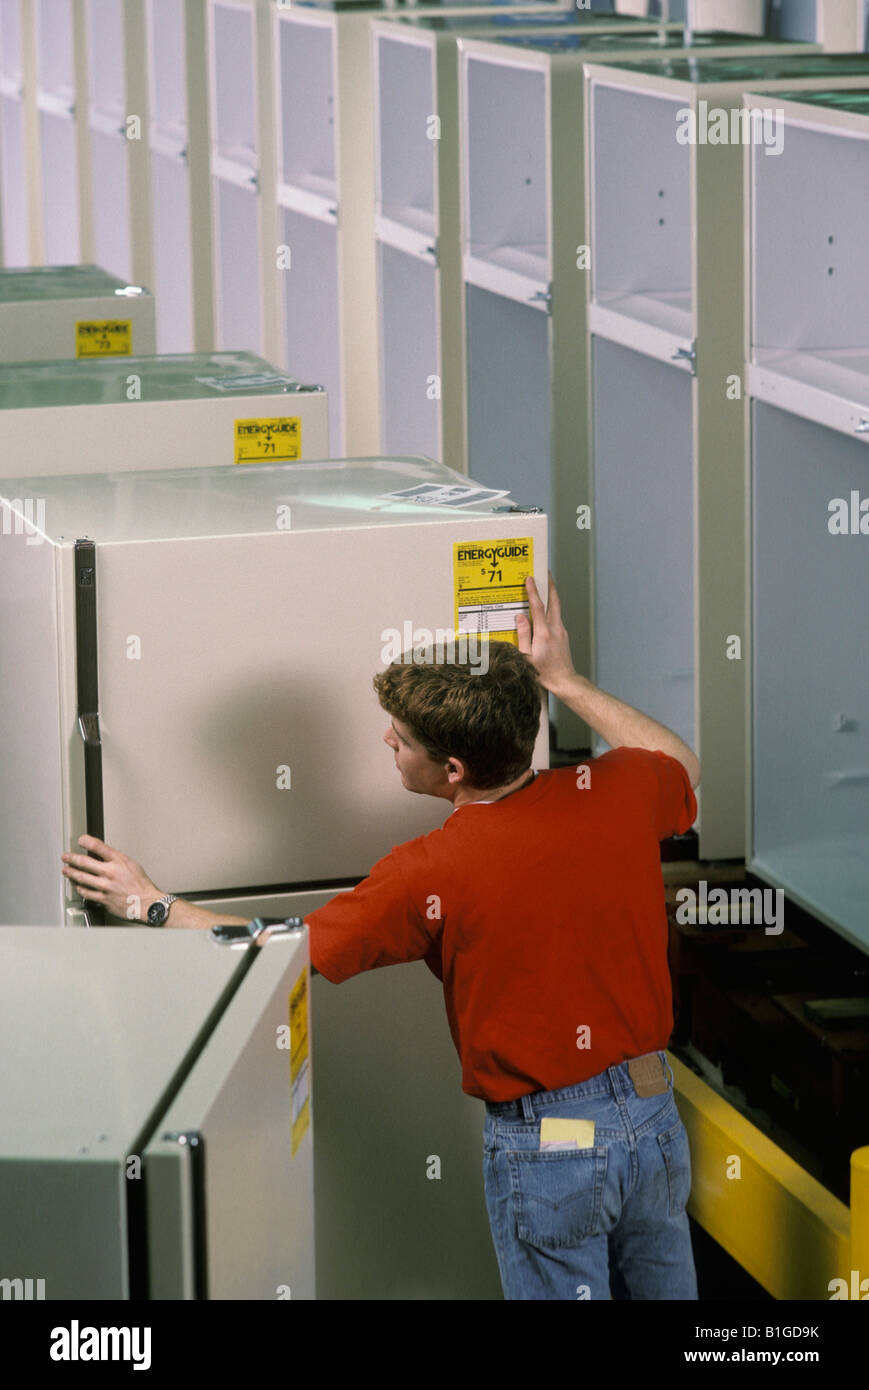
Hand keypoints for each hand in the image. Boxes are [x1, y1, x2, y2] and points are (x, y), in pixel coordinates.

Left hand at [61, 835, 161, 922]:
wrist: (147, 903)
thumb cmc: (141, 885)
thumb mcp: (131, 864)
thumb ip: (116, 859)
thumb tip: (102, 854)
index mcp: (119, 861)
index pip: (98, 846)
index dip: (86, 841)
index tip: (80, 840)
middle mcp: (110, 872)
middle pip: (84, 862)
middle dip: (71, 858)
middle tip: (65, 857)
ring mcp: (105, 886)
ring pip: (81, 878)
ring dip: (71, 873)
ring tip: (66, 870)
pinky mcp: (103, 899)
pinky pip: (86, 893)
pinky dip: (79, 888)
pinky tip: (77, 885)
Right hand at [516, 573, 576, 693]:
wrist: (564, 681)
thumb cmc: (543, 673)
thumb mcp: (526, 657)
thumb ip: (523, 635)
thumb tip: (520, 617)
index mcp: (544, 634)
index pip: (538, 608)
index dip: (533, 592)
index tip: (529, 579)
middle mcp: (555, 630)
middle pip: (554, 602)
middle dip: (550, 585)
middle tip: (545, 572)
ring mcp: (562, 632)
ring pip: (556, 608)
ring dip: (551, 595)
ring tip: (545, 584)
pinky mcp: (563, 635)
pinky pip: (556, 617)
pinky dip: (551, 608)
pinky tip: (545, 608)